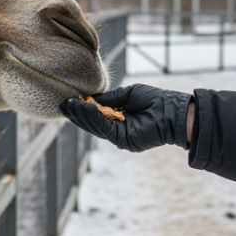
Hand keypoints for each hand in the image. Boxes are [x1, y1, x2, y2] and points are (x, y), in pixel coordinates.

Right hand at [59, 84, 192, 151]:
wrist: (173, 111)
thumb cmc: (156, 100)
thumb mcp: (128, 94)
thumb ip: (109, 99)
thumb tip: (89, 99)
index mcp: (119, 118)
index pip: (96, 116)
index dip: (83, 109)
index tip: (69, 100)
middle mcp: (118, 129)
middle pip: (92, 124)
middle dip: (77, 114)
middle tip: (62, 104)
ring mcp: (120, 137)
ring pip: (95, 127)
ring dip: (81, 116)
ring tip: (69, 104)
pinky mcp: (123, 141)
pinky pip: (104, 128)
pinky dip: (93, 118)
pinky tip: (84, 107)